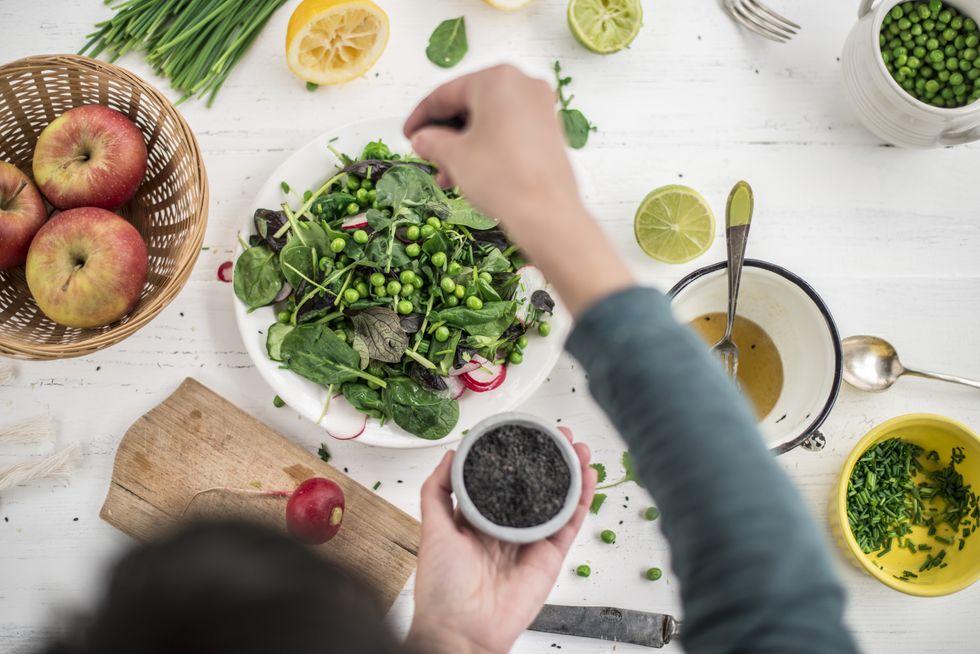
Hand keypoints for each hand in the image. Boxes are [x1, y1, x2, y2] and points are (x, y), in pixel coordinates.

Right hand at [404, 65, 573, 225]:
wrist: (547, 215)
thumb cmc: (502, 178)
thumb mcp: (454, 156)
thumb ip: (431, 141)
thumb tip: (422, 139)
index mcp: (497, 79)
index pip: (446, 93)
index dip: (421, 116)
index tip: (408, 133)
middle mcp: (523, 84)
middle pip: (469, 105)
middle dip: (444, 134)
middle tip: (426, 154)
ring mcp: (540, 107)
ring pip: (488, 121)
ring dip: (463, 145)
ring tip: (446, 174)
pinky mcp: (549, 130)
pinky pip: (508, 131)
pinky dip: (486, 147)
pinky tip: (470, 173)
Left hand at [406, 427, 597, 653]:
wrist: (462, 631)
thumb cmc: (442, 589)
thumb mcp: (433, 529)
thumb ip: (438, 490)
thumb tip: (450, 453)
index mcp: (479, 519)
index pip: (504, 479)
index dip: (518, 456)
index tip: (527, 433)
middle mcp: (508, 526)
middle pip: (536, 485)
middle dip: (551, 458)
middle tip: (561, 435)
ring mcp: (531, 540)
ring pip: (557, 499)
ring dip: (571, 473)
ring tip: (579, 448)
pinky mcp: (550, 557)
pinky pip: (570, 523)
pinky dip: (582, 500)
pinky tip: (587, 477)